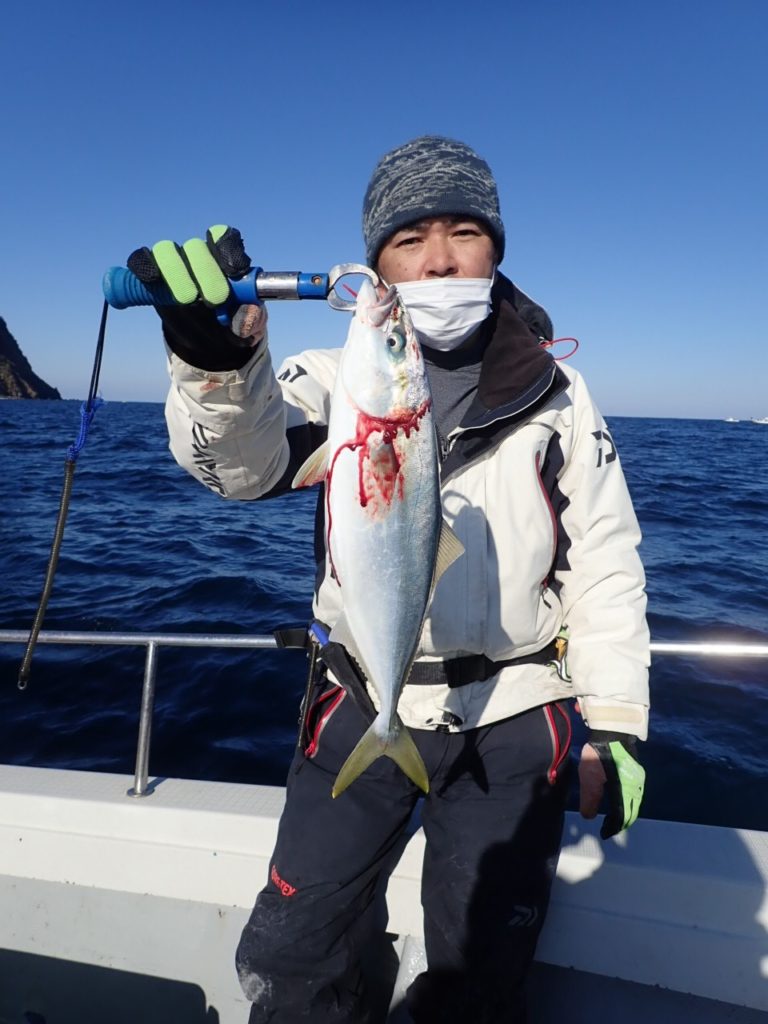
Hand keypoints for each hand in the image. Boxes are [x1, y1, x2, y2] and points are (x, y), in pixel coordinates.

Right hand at [128, 226, 265, 341]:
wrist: (210, 342)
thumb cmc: (232, 327)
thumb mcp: (247, 329)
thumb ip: (251, 321)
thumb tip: (248, 315)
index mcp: (225, 262)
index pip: (224, 239)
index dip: (228, 251)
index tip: (235, 272)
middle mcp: (198, 256)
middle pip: (195, 247)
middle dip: (205, 271)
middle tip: (215, 300)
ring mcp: (173, 263)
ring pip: (166, 250)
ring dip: (175, 272)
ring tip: (187, 299)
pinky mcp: (151, 274)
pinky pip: (140, 260)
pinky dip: (143, 267)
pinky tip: (151, 281)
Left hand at [578, 731, 644, 838]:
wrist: (612, 730)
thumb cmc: (599, 754)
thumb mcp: (589, 776)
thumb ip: (590, 798)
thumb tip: (589, 817)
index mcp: (625, 791)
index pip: (621, 816)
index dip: (613, 827)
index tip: (604, 834)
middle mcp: (636, 787)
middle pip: (631, 811)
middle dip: (621, 822)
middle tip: (610, 828)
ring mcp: (638, 779)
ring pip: (634, 803)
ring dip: (625, 813)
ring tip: (614, 818)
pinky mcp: (636, 772)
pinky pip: (634, 794)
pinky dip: (628, 803)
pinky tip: (619, 801)